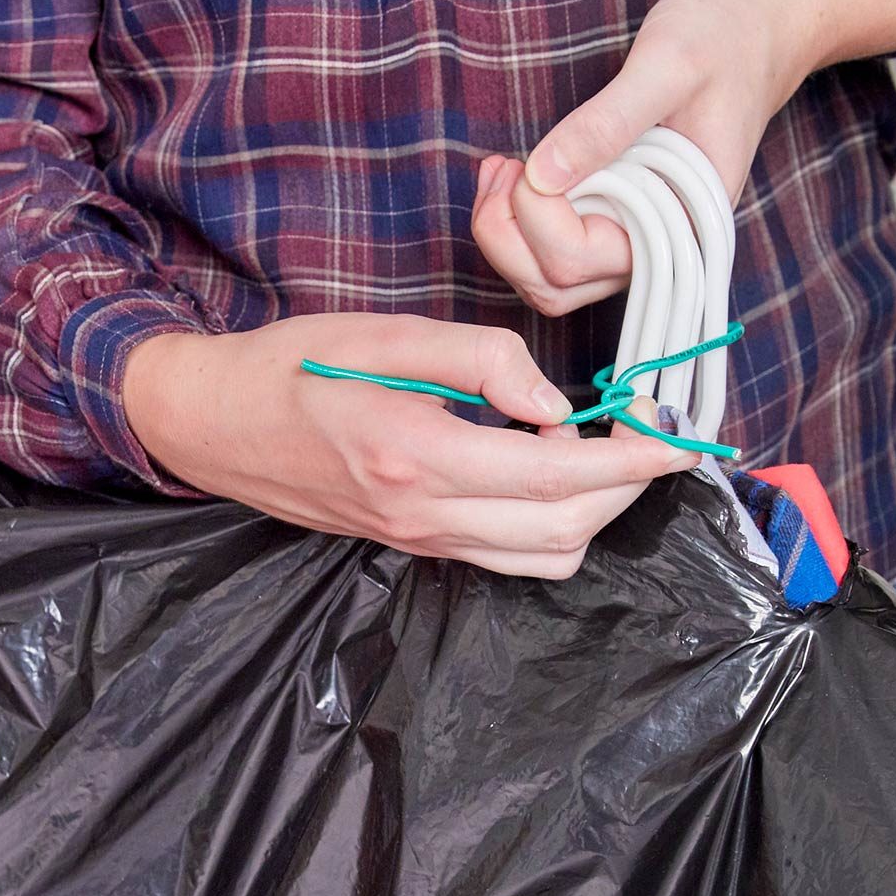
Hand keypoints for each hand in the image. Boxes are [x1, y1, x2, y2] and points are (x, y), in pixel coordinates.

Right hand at [122, 314, 697, 578]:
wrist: (218, 427)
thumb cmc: (293, 369)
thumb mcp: (381, 336)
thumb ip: (477, 359)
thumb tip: (553, 401)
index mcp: (419, 456)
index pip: (557, 475)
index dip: (631, 460)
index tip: (678, 437)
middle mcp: (426, 517)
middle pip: (565, 528)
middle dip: (627, 487)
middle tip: (651, 436)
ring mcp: (422, 542)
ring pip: (544, 556)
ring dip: (593, 512)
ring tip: (598, 452)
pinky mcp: (417, 547)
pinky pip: (509, 560)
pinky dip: (553, 527)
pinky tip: (546, 476)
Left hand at [471, 0, 895, 318]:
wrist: (755, 34)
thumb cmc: (725, 42)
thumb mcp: (667, 67)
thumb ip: (606, 123)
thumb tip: (543, 173)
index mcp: (677, 227)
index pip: (576, 258)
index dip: (535, 215)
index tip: (523, 161)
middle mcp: (651, 251)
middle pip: (552, 288)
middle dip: (506, 236)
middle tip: (499, 168)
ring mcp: (629, 246)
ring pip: (546, 284)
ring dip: (505, 238)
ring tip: (501, 171)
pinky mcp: (613, 230)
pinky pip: (552, 260)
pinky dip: (518, 230)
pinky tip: (513, 176)